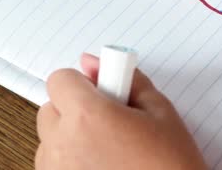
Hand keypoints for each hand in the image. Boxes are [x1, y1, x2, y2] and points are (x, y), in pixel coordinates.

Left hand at [35, 53, 206, 169]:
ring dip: (70, 136)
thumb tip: (95, 63)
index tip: (102, 90)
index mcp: (87, 116)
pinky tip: (101, 166)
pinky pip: (52, 165)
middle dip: (74, 108)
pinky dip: (69, 162)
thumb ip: (125, 79)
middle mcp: (63, 144)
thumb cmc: (171, 165)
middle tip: (108, 120)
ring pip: (50, 139)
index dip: (83, 82)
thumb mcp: (159, 111)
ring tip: (108, 149)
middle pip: (51, 108)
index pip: (60, 79)